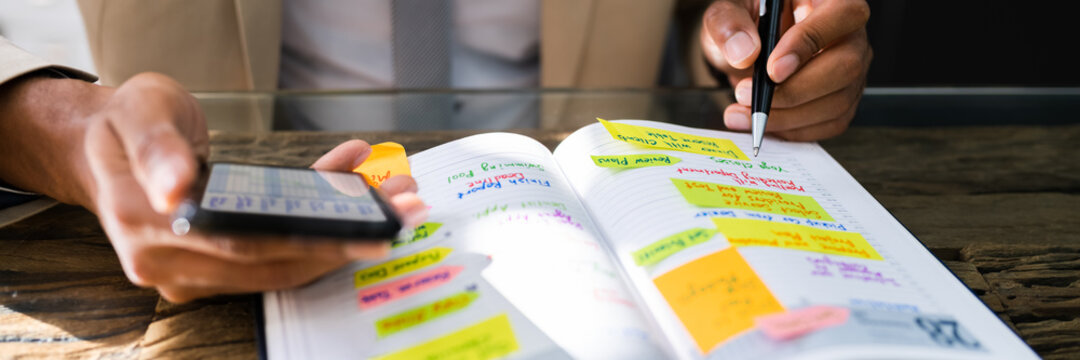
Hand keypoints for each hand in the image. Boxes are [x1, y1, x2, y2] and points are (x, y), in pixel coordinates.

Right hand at [79, 73, 426, 301]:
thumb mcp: (138, 113)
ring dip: (341, 235)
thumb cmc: (125, 126)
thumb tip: (177, 191)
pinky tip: (352, 188)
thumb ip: (157, 148)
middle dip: (343, 237)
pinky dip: (319, 227)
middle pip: (272, 259)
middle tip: (401, 208)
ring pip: (281, 262)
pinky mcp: (216, 268)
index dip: (308, 239)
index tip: (364, 226)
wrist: (104, 147)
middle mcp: (169, 264)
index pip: (241, 245)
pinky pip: (277, 253)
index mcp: (146, 230)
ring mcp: (194, 272)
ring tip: (392, 199)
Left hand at [700, 0, 871, 140]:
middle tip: (748, 96)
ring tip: (743, 113)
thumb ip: (730, 23)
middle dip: (795, 91)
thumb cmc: (746, 21)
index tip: (772, 69)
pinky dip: (794, 130)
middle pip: (846, 66)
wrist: (744, 47)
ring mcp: (851, 69)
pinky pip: (830, 123)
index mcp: (830, 0)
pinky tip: (764, 123)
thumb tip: (744, 52)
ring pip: (837, 101)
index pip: (841, 15)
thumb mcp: (728, 10)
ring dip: (788, 116)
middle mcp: (849, 35)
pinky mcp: (842, 98)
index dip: (809, 43)